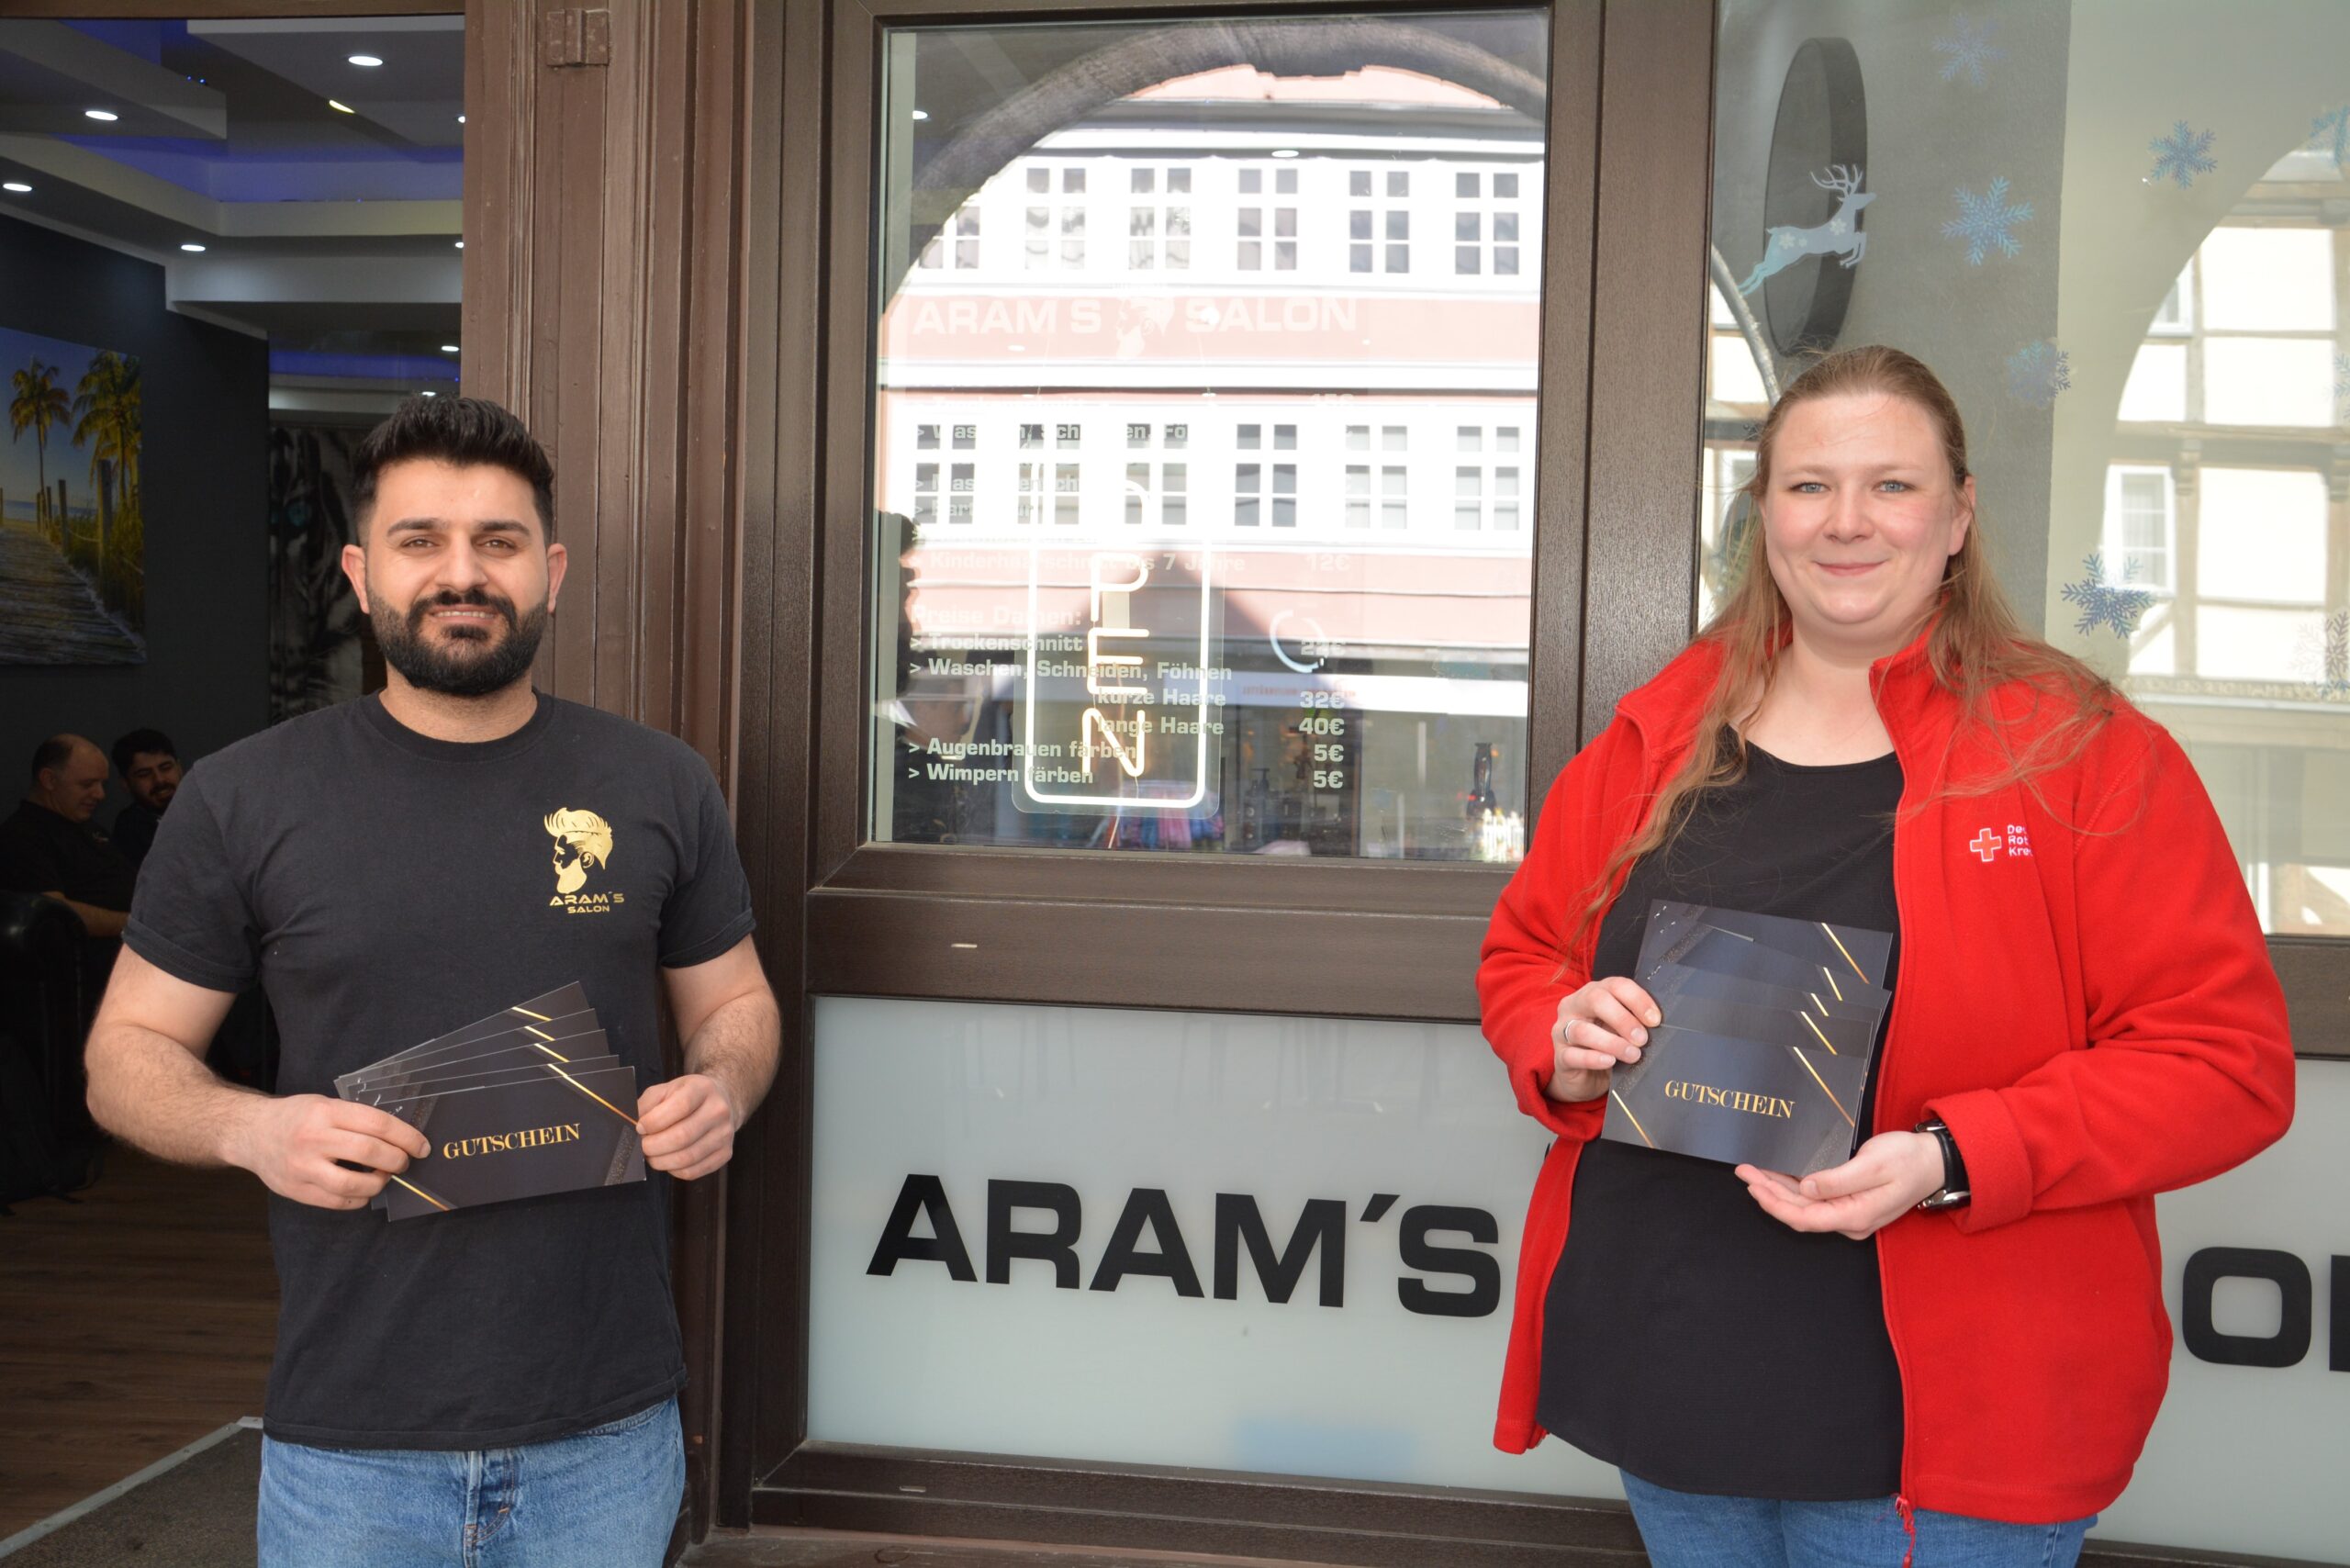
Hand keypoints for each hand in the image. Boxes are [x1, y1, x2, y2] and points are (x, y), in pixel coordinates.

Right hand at [224, 1093, 431, 1210]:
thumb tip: (399, 1137)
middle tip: (405, 1162)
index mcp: (325, 1112)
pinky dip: (359, 1199)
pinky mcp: (296, 1190)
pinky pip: (338, 1202)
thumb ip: (355, 1118)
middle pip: (370, 1153)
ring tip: (383, 1176)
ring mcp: (302, 1167)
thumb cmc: (296, 1117)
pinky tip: (362, 1190)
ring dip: (379, 1183)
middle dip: (397, 1160)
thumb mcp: (324, 1104)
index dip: (406, 1137)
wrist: (251, 1133)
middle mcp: (313, 1139)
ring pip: (354, 1184)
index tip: (422, 1146)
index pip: (377, 1124)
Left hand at [636, 1073, 739, 1180]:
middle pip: (682, 1136)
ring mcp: (725, 1134)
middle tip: (641, 1146)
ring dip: (660, 1161)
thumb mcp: (666, 1090)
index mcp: (703, 1088)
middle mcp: (719, 1111)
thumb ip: (646, 1104)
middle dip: (653, 1146)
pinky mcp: (725, 1154)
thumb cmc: (686, 1096)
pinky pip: (693, 1171)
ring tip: (651, 1155)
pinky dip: (673, 1170)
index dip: (654, 1121)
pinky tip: (668, 1160)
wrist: (720, 1102)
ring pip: (686, 1158)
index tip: (640, 1127)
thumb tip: (630, 1125)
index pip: (680, 1106)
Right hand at [1544, 977, 1660, 1102]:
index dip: (1637, 999)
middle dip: (1622, 1018)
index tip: (1654, 1019)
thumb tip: (1657, 1025)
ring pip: (1582, 1030)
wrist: (1585, 1077)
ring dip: (1612, 1042)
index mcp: (1594, 993)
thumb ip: (1634, 1022)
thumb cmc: (1607, 1046)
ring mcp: (1562, 1030)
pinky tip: (1610, 1061)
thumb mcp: (1621, 1030)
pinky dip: (1594, 1058)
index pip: (1615, 985)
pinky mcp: (1559, 1056)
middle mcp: (1574, 1006)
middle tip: (1642, 1038)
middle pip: (1595, 999)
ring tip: (1632, 1054)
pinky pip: (1573, 1056)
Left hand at [1735, 1130, 1946, 1240]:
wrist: (1933, 1161)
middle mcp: (1850, 1220)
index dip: (1774, 1204)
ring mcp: (1850, 1214)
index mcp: (1855, 1215)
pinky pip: (1814, 1201)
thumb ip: (1838, 1180)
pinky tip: (1776, 1176)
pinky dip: (1792, 1189)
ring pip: (1804, 1207)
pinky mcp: (1849, 1203)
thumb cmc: (1907, 1160)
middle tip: (1744, 1171)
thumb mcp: (1874, 1165)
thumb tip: (1806, 1188)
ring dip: (1777, 1190)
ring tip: (1752, 1172)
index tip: (1753, 1185)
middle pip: (1799, 1212)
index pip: (1804, 1217)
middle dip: (1768, 1193)